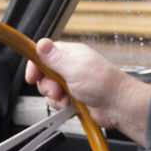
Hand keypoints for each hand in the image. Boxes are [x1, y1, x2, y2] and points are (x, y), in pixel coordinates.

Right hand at [25, 39, 150, 146]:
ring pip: (49, 91)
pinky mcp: (73, 99)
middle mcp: (70, 68)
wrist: (118, 106)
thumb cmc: (104, 83)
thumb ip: (54, 57)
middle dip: (47, 86)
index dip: (35, 66)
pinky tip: (70, 105)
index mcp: (70, 55)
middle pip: (43, 75)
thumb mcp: (75, 67)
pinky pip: (57, 103)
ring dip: (55, 98)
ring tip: (67, 98)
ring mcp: (71, 84)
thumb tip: (40, 43)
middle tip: (58, 89)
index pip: (44, 55)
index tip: (32, 76)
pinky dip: (61, 106)